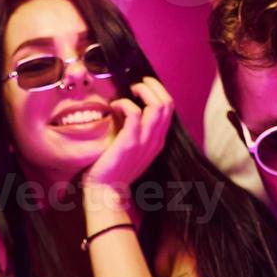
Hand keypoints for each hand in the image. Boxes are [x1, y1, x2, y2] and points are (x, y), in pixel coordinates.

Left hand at [83, 78, 175, 198]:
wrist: (106, 192)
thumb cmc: (114, 170)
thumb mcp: (133, 150)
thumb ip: (138, 133)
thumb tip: (132, 110)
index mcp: (158, 141)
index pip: (169, 109)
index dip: (158, 92)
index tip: (143, 88)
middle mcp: (155, 140)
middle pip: (167, 103)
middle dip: (153, 86)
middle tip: (137, 84)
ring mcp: (144, 141)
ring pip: (157, 105)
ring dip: (144, 91)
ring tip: (130, 90)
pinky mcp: (129, 142)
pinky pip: (134, 112)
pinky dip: (125, 103)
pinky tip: (115, 106)